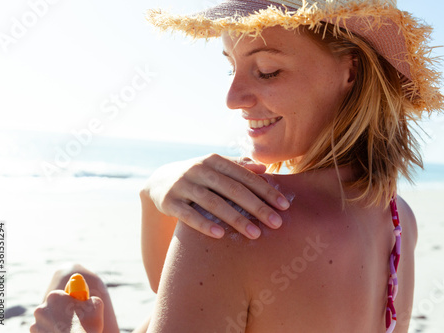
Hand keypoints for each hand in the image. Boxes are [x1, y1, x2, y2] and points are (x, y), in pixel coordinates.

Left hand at [30, 291, 103, 332]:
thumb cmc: (87, 324)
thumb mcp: (96, 304)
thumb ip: (88, 298)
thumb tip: (88, 300)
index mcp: (54, 297)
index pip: (61, 295)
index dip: (69, 301)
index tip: (76, 307)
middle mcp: (41, 309)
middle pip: (52, 308)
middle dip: (61, 313)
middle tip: (74, 321)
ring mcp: (35, 325)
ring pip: (47, 322)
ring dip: (55, 325)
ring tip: (69, 331)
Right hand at [141, 154, 290, 238]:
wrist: (159, 181)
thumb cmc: (198, 176)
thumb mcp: (216, 168)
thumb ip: (239, 167)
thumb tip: (264, 169)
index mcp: (215, 161)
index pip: (245, 176)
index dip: (266, 191)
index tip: (284, 206)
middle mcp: (199, 170)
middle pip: (233, 189)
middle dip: (257, 207)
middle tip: (276, 223)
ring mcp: (183, 185)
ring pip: (213, 202)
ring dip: (235, 218)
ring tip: (255, 234)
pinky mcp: (169, 201)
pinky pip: (188, 215)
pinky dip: (204, 224)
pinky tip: (220, 235)